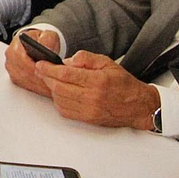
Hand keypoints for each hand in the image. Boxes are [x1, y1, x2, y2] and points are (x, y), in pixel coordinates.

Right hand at [5, 28, 58, 95]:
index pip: (23, 60)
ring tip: (52, 88)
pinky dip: (35, 88)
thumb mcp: (48, 35)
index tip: (48, 74)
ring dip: (38, 86)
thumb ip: (47, 40)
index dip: (36, 68)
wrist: (37, 45)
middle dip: (39, 80)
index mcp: (16, 45)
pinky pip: (24, 85)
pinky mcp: (14, 76)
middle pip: (23, 72)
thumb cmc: (42, 41)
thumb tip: (47, 49)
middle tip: (53, 84)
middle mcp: (10, 56)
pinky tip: (46, 89)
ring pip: (24, 80)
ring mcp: (11, 67)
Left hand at [35, 51, 160, 128]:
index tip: (41, 64)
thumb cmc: (123, 84)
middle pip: (59, 87)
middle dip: (46, 77)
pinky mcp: (88, 119)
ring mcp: (89, 110)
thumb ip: (86, 58)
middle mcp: (92, 97)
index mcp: (97, 81)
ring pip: (59, 99)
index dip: (49, 69)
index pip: (65, 74)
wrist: (138, 106)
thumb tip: (67, 61)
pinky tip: (59, 93)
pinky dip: (58, 101)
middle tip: (40, 70)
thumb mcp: (107, 63)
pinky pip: (65, 111)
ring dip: (51, 89)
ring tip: (50, 80)